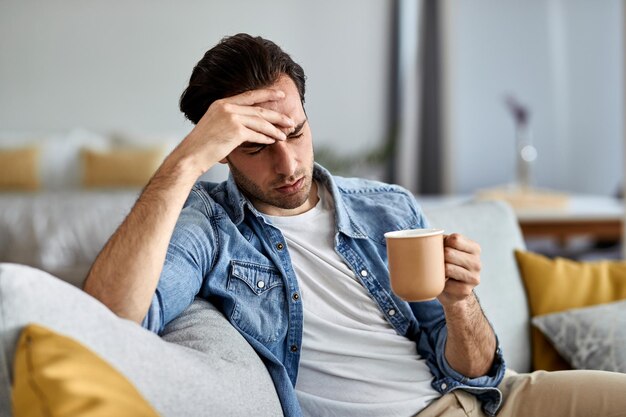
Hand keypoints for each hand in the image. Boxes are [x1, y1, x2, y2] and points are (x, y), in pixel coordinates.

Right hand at [171, 88, 295, 176]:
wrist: (190, 156)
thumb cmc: (201, 146)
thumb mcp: (214, 125)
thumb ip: (230, 120)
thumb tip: (247, 125)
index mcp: (221, 103)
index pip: (249, 95)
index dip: (267, 94)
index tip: (280, 93)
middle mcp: (226, 107)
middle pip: (259, 109)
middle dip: (278, 115)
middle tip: (290, 120)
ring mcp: (231, 118)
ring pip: (261, 122)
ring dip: (275, 130)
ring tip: (285, 134)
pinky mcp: (235, 131)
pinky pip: (257, 134)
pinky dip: (267, 138)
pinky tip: (274, 141)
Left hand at [437, 233, 481, 305]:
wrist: (452, 292)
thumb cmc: (447, 264)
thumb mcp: (447, 249)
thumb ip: (441, 240)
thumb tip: (428, 238)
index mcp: (475, 249)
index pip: (455, 239)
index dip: (442, 243)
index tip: (440, 249)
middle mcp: (477, 263)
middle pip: (448, 253)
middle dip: (438, 257)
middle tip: (437, 263)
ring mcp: (473, 278)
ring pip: (447, 268)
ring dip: (438, 270)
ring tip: (439, 272)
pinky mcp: (466, 290)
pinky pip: (445, 283)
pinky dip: (439, 283)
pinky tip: (443, 283)